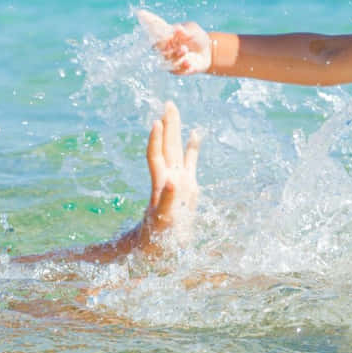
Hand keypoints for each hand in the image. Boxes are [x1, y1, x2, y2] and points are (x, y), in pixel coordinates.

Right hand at [135, 8, 212, 74]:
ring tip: (185, 50)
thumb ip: (185, 30)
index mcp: (167, 33)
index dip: (146, 20)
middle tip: (177, 42)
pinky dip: (181, 66)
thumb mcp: (193, 30)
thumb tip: (177, 28)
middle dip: (164, 45)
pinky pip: (174, 70)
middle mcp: (165, 46)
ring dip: (175, 55)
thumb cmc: (198, 37)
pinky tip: (189, 63)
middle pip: (156, 46)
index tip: (140, 12)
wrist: (209, 52)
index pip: (154, 26)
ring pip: (165, 59)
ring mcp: (169, 58)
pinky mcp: (175, 69)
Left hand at [137, 101, 200, 251]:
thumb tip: (171, 183)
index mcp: (162, 185)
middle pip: (167, 146)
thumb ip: (168, 202)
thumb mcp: (164, 222)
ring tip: (175, 110)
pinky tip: (195, 134)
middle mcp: (169, 178)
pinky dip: (193, 148)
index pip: (156, 157)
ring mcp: (179, 180)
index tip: (157, 122)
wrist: (161, 249)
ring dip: (176, 130)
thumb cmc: (159, 238)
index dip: (156, 141)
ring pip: (177, 150)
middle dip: (168, 125)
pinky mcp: (188, 187)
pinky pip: (191, 162)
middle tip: (168, 103)